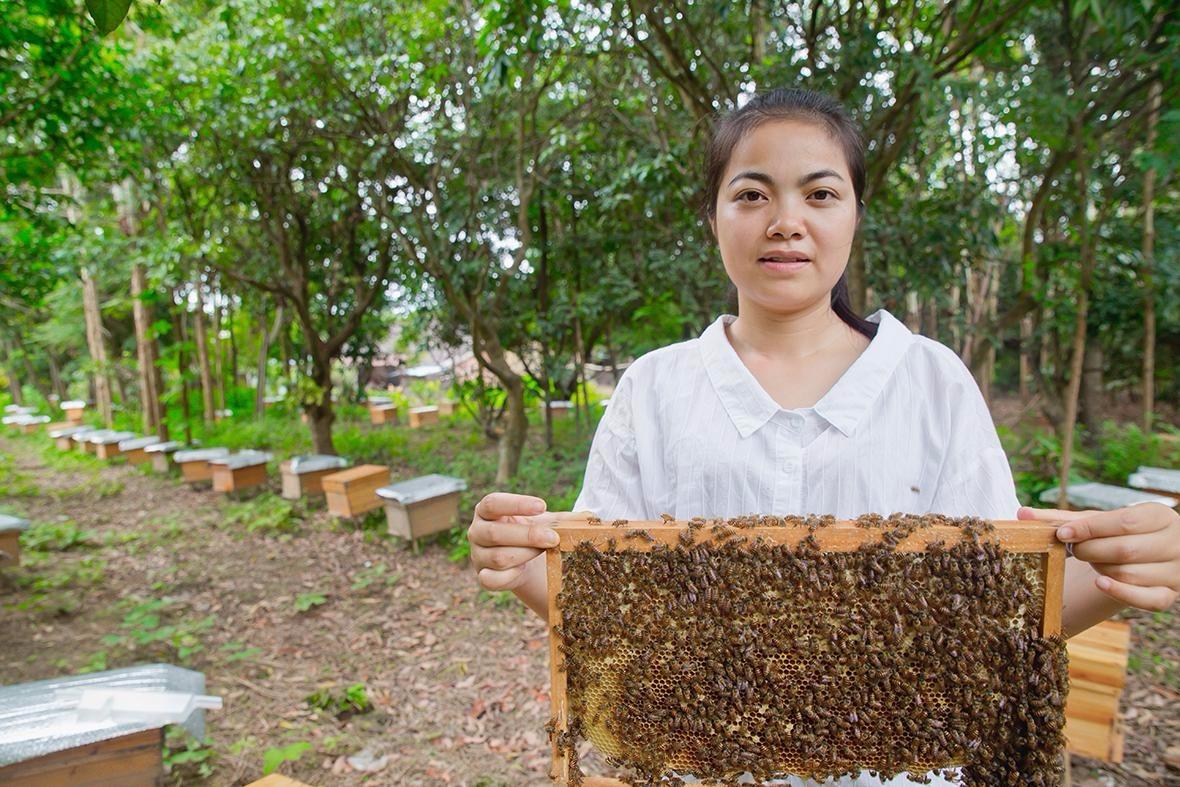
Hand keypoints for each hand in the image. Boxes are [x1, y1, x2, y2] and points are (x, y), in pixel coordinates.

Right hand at [467, 492, 560, 590]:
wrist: (524, 559)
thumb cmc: (531, 533)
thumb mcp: (545, 521)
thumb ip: (563, 519)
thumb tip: (589, 518)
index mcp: (485, 511)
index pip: (493, 503)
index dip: (516, 504)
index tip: (542, 506)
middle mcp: (476, 531)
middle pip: (496, 533)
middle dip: (528, 535)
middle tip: (553, 538)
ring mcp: (477, 555)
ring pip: (499, 557)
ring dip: (526, 554)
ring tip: (545, 550)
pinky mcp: (483, 577)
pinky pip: (492, 579)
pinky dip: (512, 575)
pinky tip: (526, 568)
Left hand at [1018, 503, 1179, 611]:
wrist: (1149, 555)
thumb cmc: (1119, 533)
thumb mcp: (1096, 521)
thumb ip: (1062, 518)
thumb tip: (1022, 513)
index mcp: (1159, 516)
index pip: (1124, 521)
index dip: (1090, 528)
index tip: (1062, 534)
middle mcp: (1174, 542)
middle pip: (1125, 549)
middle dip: (1091, 551)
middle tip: (1074, 550)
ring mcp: (1175, 571)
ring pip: (1129, 574)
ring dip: (1102, 570)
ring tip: (1094, 562)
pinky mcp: (1169, 595)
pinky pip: (1146, 600)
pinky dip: (1120, 593)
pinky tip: (1098, 583)